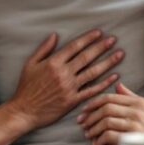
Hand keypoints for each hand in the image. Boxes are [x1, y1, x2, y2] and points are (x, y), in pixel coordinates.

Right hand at [5, 30, 123, 130]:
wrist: (24, 111)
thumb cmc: (26, 87)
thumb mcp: (30, 64)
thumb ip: (43, 49)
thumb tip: (55, 35)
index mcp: (53, 63)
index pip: (75, 46)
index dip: (88, 38)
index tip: (99, 32)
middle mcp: (63, 74)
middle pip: (87, 57)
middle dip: (101, 47)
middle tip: (113, 39)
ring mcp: (69, 88)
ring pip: (93, 72)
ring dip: (108, 62)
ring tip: (119, 54)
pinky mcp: (73, 101)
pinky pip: (92, 90)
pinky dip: (104, 83)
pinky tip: (114, 76)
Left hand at [77, 83, 143, 144]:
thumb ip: (131, 99)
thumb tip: (118, 86)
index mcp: (140, 102)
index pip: (109, 97)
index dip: (93, 104)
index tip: (84, 112)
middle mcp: (138, 109)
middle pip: (105, 107)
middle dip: (90, 116)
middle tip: (82, 124)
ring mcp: (136, 122)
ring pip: (105, 121)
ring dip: (94, 129)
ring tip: (89, 136)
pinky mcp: (133, 136)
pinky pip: (108, 135)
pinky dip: (100, 141)